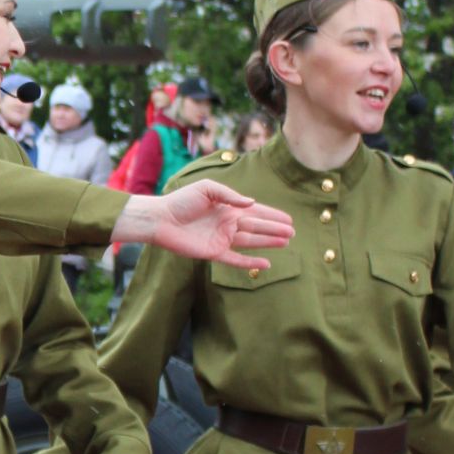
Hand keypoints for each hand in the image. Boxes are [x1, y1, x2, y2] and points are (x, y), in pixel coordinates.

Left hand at [115, 180, 294, 272]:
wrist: (161, 218)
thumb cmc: (182, 201)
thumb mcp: (207, 189)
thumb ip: (230, 195)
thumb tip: (252, 203)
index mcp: (228, 207)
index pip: (255, 211)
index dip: (272, 215)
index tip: (289, 219)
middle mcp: (227, 223)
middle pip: (257, 227)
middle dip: (275, 229)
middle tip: (293, 232)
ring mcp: (222, 239)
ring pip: (251, 241)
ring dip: (268, 242)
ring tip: (286, 242)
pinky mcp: (213, 253)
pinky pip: (236, 259)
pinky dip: (250, 263)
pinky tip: (266, 264)